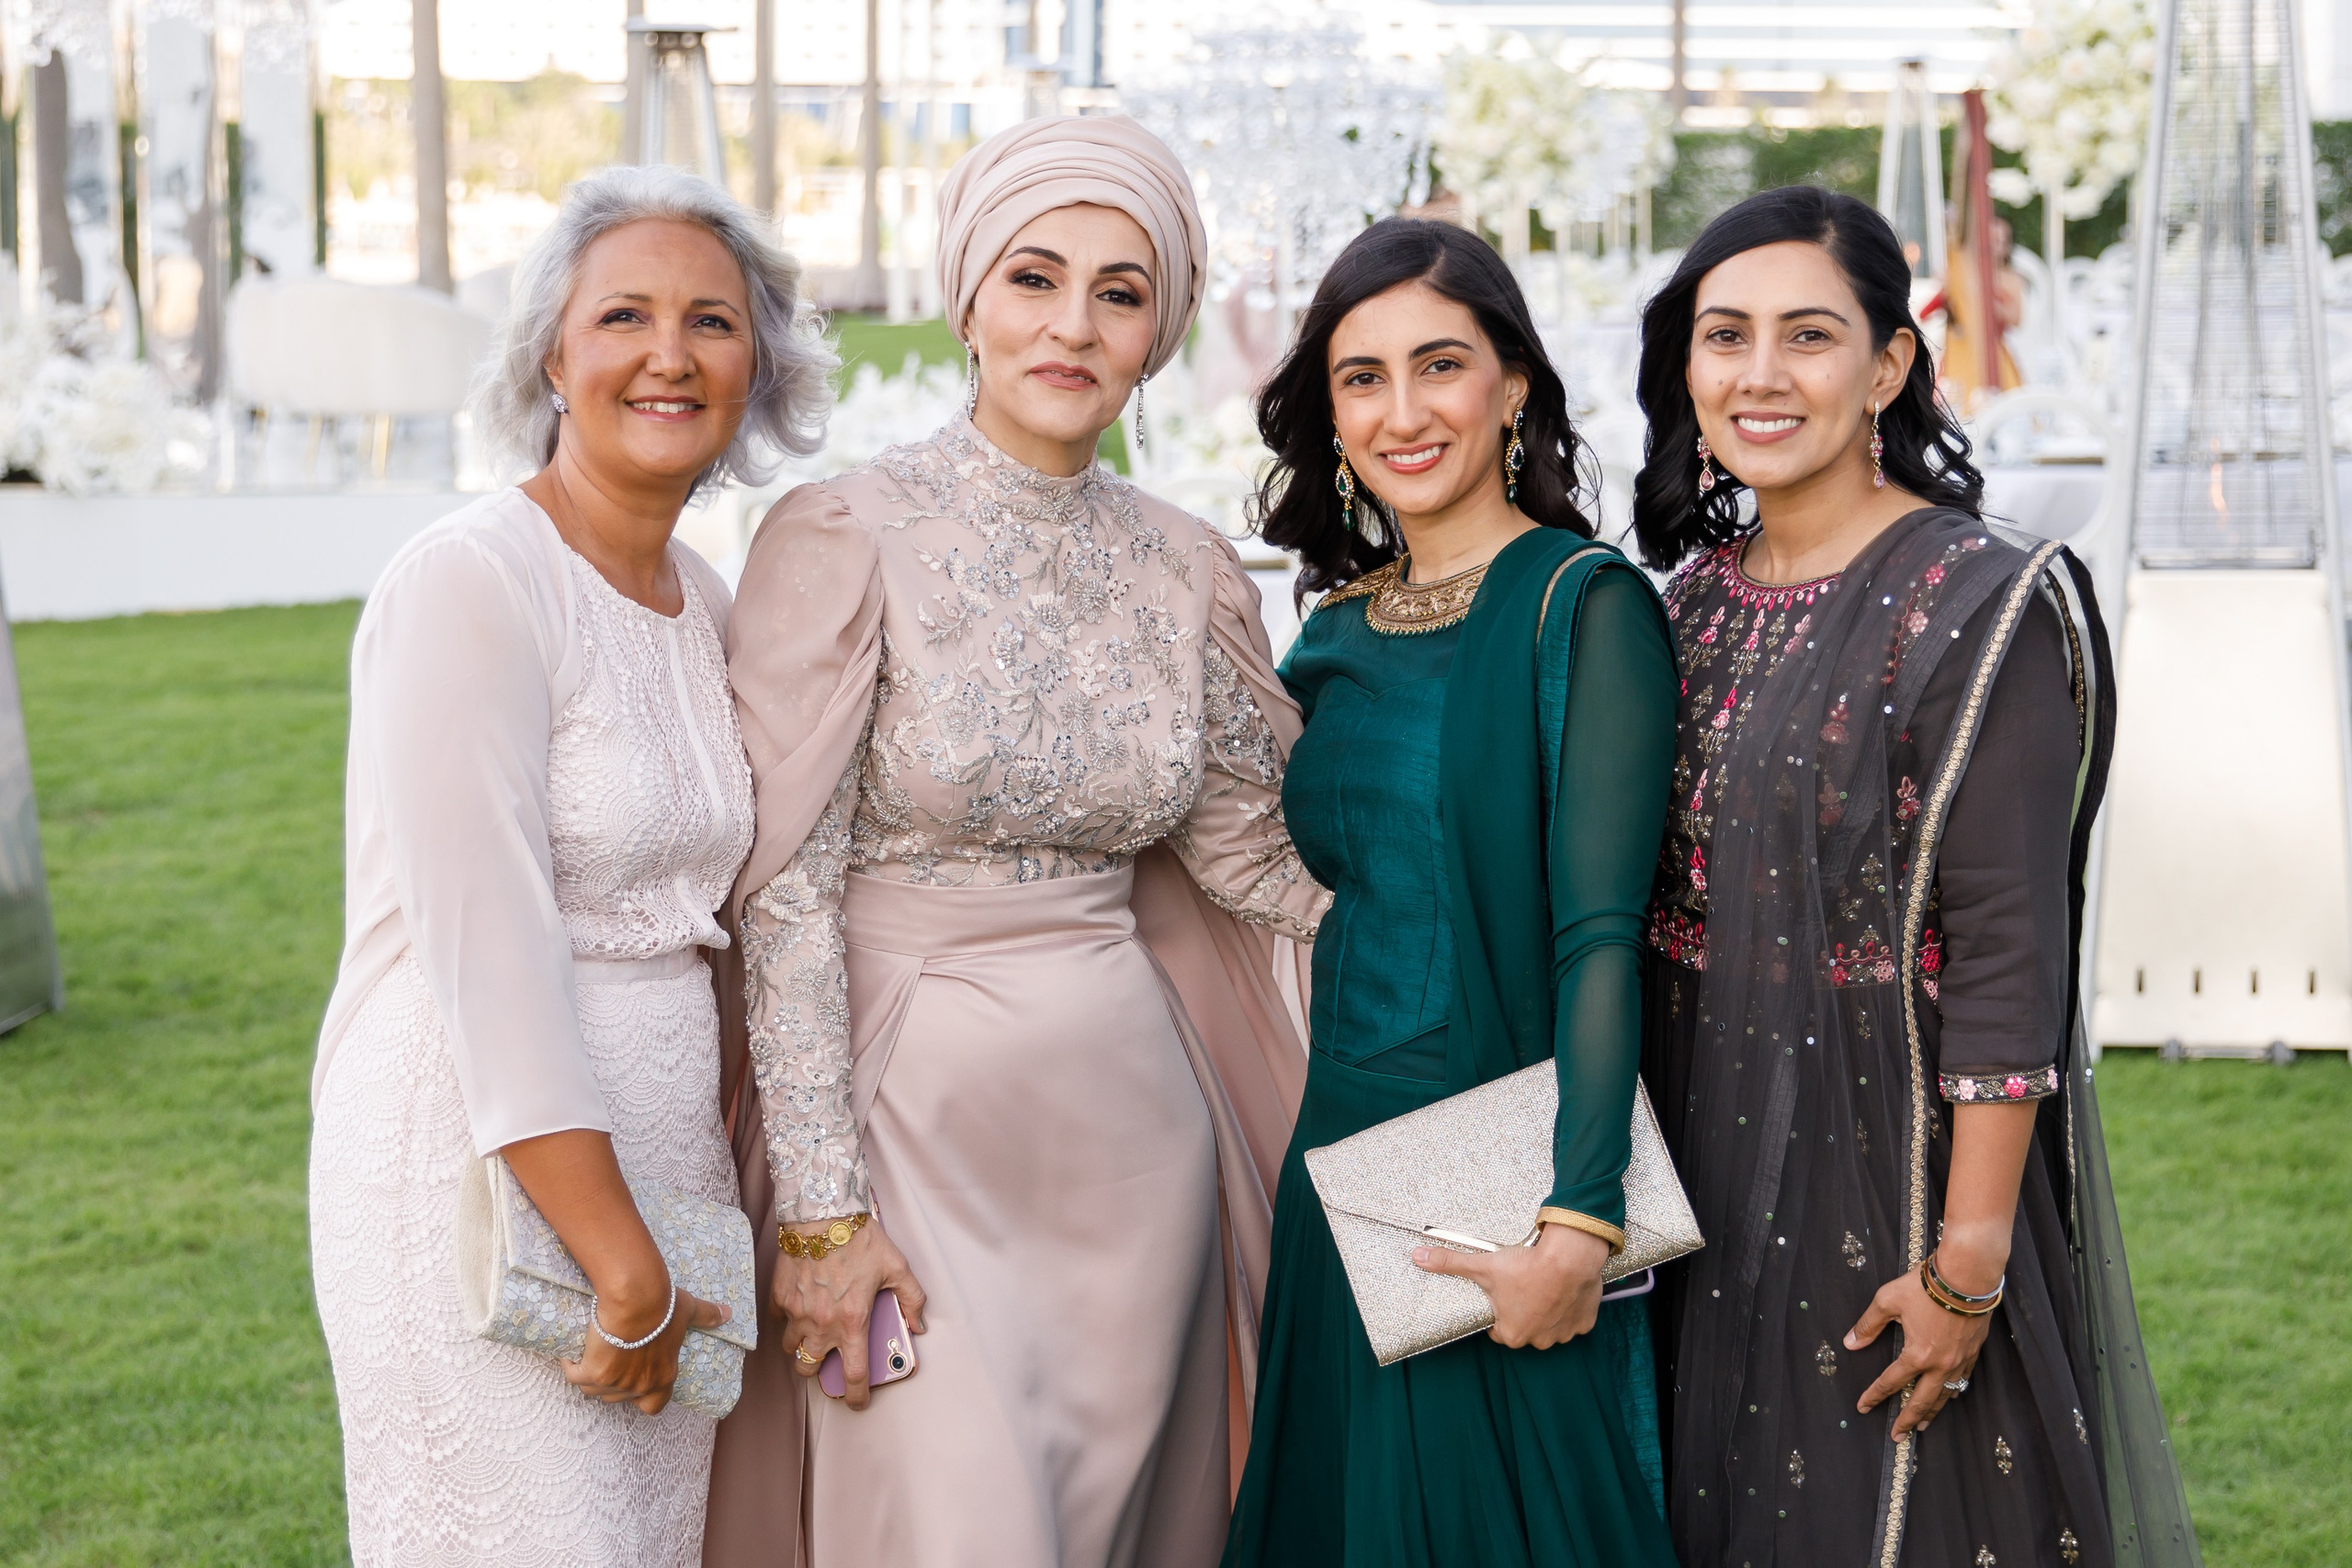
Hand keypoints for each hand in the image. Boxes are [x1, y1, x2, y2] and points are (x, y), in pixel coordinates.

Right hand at [561, 1284, 731, 1414]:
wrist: (636, 1300)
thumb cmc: (663, 1305)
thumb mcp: (689, 1310)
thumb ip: (707, 1315)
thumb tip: (728, 1313)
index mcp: (663, 1376)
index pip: (654, 1406)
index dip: (643, 1398)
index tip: (633, 1381)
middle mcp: (640, 1386)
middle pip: (619, 1399)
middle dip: (614, 1384)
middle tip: (610, 1361)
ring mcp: (616, 1383)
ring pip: (596, 1391)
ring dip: (592, 1377)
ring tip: (591, 1355)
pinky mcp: (594, 1374)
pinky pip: (576, 1377)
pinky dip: (572, 1366)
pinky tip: (572, 1354)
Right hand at [774, 1216, 926, 1409]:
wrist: (822, 1216)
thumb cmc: (860, 1240)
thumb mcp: (897, 1268)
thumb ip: (912, 1299)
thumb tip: (918, 1324)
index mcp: (852, 1322)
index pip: (854, 1374)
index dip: (856, 1396)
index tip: (857, 1402)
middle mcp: (821, 1324)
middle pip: (809, 1368)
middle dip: (817, 1371)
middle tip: (827, 1359)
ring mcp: (796, 1313)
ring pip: (791, 1348)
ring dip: (801, 1346)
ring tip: (812, 1333)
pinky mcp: (779, 1298)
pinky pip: (780, 1320)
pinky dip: (788, 1319)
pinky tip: (800, 1307)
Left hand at [1412, 1222, 1611, 1349]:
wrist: (1570, 1258)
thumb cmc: (1525, 1266)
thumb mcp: (1482, 1265)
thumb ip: (1449, 1263)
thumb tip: (1418, 1257)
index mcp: (1511, 1335)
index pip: (1498, 1329)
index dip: (1497, 1311)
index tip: (1500, 1294)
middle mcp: (1538, 1341)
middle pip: (1525, 1328)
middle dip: (1523, 1311)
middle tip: (1523, 1285)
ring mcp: (1563, 1335)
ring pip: (1551, 1326)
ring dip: (1547, 1311)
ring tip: (1544, 1285)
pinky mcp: (1584, 1324)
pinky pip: (1574, 1320)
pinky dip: (1569, 1307)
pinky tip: (1564, 1290)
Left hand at [1846, 1260, 1992, 1438]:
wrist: (1967, 1277)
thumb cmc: (1925, 1287)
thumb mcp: (1888, 1300)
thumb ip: (1868, 1325)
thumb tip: (1850, 1343)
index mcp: (1916, 1355)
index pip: (1890, 1382)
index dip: (1874, 1396)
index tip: (1862, 1407)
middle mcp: (1939, 1365)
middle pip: (1920, 1401)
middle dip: (1906, 1420)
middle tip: (1897, 1436)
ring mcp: (1959, 1361)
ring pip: (1943, 1396)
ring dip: (1931, 1413)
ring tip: (1921, 1426)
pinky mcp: (1973, 1353)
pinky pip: (1961, 1381)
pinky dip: (1951, 1393)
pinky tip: (1948, 1397)